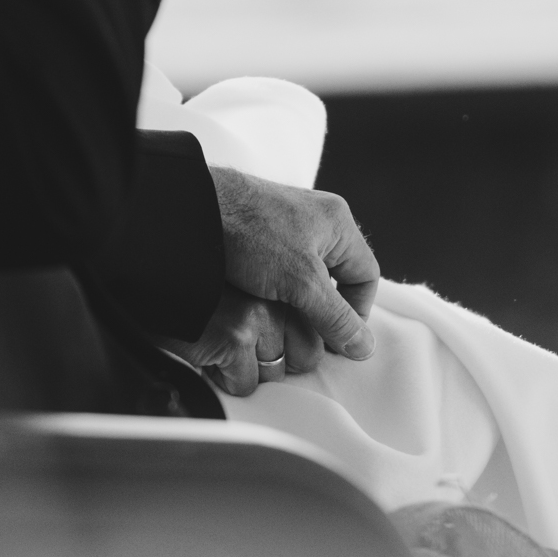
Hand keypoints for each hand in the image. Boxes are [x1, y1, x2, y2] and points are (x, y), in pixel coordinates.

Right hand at [160, 287, 319, 396]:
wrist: (153, 285)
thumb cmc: (196, 293)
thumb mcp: (245, 293)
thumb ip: (277, 313)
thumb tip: (302, 352)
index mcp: (282, 282)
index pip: (315, 331)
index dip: (291, 347)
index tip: (269, 344)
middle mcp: (276, 295)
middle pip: (306, 356)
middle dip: (276, 361)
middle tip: (244, 348)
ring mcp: (258, 316)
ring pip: (275, 374)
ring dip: (247, 370)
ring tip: (220, 344)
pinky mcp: (235, 337)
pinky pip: (245, 385)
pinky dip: (223, 380)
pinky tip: (206, 353)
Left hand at [211, 166, 379, 361]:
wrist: (191, 209)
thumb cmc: (250, 233)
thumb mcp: (301, 282)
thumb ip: (335, 316)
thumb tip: (363, 347)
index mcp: (337, 222)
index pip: (365, 276)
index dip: (358, 313)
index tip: (340, 341)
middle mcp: (316, 220)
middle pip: (337, 278)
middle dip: (326, 313)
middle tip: (310, 340)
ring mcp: (286, 226)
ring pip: (307, 280)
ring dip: (299, 307)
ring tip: (284, 329)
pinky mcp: (258, 235)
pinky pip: (280, 273)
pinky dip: (277, 294)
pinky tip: (262, 310)